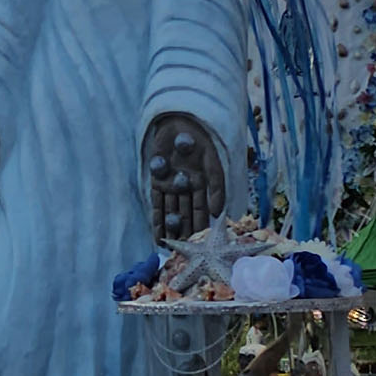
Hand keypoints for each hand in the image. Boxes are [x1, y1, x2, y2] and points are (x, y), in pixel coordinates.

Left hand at [141, 112, 225, 239]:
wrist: (181, 121)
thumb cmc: (202, 140)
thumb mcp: (213, 163)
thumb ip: (217, 187)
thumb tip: (219, 212)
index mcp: (203, 183)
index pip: (202, 210)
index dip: (201, 226)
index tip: (202, 245)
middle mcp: (187, 187)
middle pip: (186, 214)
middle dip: (185, 232)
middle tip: (185, 254)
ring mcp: (171, 185)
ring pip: (171, 212)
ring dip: (171, 230)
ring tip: (170, 249)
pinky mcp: (156, 180)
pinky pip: (157, 203)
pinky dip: (157, 219)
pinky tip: (157, 235)